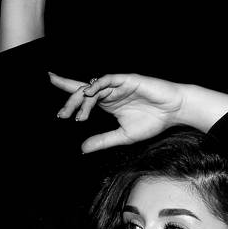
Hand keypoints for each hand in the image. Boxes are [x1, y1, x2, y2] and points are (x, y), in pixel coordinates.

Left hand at [49, 72, 185, 153]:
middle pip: (83, 92)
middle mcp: (109, 92)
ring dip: (82, 101)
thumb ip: (103, 140)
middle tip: (61, 115)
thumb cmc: (152, 121)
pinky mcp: (127, 79)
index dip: (68, 96)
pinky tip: (89, 93)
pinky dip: (97, 85)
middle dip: (69, 102)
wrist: (174, 112)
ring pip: (93, 88)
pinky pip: (108, 79)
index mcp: (107, 103)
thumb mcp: (123, 136)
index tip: (54, 102)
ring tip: (76, 115)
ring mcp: (117, 85)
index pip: (83, 97)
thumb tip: (82, 149)